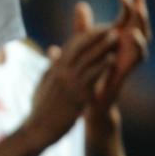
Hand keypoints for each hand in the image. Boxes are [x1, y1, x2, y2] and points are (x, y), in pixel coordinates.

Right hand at [23, 8, 117, 150]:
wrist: (38, 129)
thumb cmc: (40, 109)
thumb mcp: (43, 84)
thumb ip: (51, 67)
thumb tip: (54, 52)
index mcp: (54, 69)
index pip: (71, 46)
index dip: (86, 35)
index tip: (99, 28)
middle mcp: (61, 73)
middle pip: (80, 48)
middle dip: (96, 35)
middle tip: (111, 26)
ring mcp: (69, 83)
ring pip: (88, 59)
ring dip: (103, 46)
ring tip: (116, 37)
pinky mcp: (77, 96)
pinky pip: (91, 77)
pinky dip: (102, 66)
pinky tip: (112, 59)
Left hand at [84, 0, 150, 127]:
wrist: (88, 97)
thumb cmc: (88, 70)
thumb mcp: (83, 44)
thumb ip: (83, 25)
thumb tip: (81, 4)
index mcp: (118, 39)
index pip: (127, 18)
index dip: (128, 6)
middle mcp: (126, 47)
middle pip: (139, 25)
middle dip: (140, 10)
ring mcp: (128, 58)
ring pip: (143, 39)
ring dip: (142, 24)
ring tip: (140, 10)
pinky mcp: (127, 69)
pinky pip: (138, 57)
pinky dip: (138, 46)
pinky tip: (135, 35)